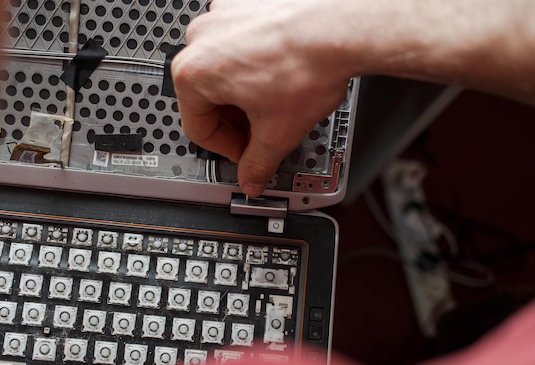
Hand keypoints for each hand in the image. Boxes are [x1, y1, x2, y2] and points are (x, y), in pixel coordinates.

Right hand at [171, 0, 353, 196]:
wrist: (341, 29)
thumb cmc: (308, 65)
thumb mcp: (278, 133)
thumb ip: (257, 164)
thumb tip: (251, 178)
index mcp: (193, 72)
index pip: (198, 128)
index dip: (227, 150)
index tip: (245, 154)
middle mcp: (201, 39)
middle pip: (209, 98)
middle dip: (237, 121)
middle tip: (262, 134)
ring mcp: (222, 16)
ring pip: (224, 70)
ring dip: (245, 93)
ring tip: (275, 103)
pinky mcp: (244, 5)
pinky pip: (241, 44)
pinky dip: (255, 63)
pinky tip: (279, 75)